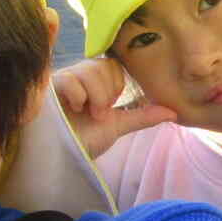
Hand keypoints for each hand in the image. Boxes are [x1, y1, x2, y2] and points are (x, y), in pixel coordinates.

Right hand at [54, 57, 176, 157]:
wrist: (62, 156)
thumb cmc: (85, 138)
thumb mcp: (117, 125)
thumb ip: (142, 116)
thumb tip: (174, 112)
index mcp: (94, 81)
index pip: (114, 64)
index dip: (117, 83)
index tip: (112, 104)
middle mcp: (78, 76)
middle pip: (103, 65)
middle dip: (107, 94)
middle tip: (98, 114)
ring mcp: (62, 79)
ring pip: (89, 70)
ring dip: (96, 97)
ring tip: (88, 114)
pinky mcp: (47, 86)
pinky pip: (70, 78)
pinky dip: (78, 95)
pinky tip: (73, 108)